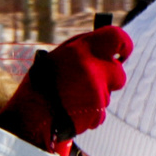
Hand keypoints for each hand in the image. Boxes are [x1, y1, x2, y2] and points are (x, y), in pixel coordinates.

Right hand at [0, 28, 132, 152]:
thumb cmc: (42, 84)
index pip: (117, 38)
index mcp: (82, 49)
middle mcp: (92, 68)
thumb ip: (84, 50)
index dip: (125, 45)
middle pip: (119, 73)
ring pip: (108, 94)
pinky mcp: (98, 112)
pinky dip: (91, 113)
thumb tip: (107, 48)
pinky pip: (101, 112)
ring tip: (72, 99)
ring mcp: (97, 91)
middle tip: (94, 82)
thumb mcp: (60, 57)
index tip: (123, 52)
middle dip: (110, 79)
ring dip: (96, 97)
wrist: (30, 117)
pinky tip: (74, 111)